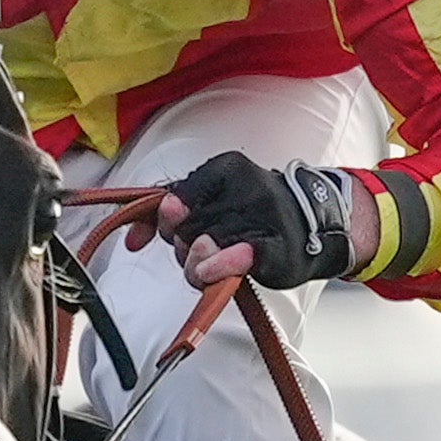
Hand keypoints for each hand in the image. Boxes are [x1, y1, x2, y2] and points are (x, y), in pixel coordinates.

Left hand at [167, 151, 389, 292]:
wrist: (310, 227)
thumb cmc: (251, 213)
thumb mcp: (212, 199)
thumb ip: (169, 212)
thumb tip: (130, 241)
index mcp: (226, 168)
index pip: (176, 197)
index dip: (164, 222)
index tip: (170, 232)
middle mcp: (246, 186)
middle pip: (187, 228)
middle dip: (182, 248)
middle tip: (197, 253)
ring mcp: (264, 216)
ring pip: (205, 248)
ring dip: (197, 268)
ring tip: (208, 269)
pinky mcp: (276, 248)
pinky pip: (239, 257)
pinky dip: (220, 267)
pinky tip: (212, 272)